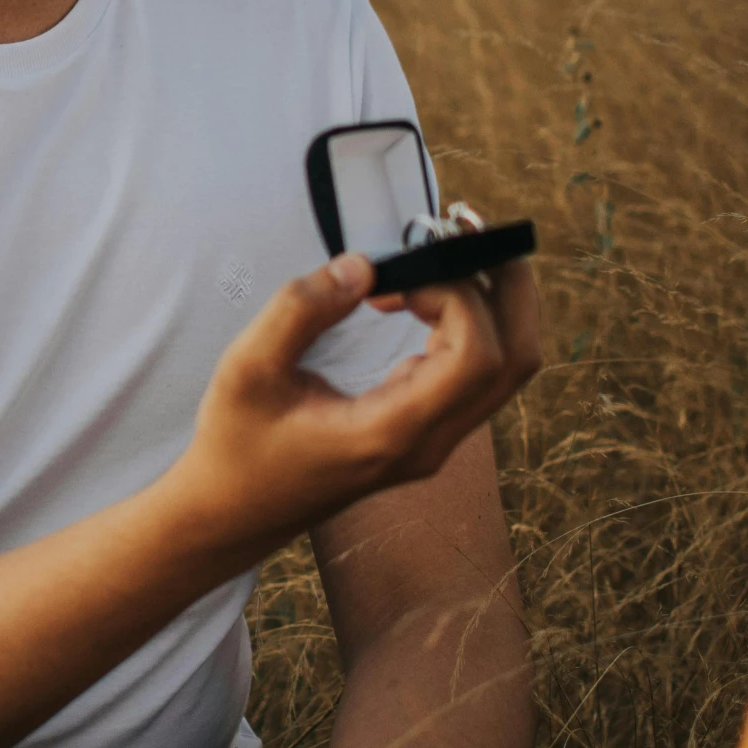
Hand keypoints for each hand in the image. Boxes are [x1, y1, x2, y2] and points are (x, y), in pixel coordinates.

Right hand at [168, 254, 540, 560]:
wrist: (229, 515)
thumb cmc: (235, 447)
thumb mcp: (247, 368)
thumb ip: (301, 309)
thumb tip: (362, 266)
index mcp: (394, 433)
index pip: (477, 357)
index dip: (457, 297)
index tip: (398, 277)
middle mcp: (429, 443)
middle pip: (517, 359)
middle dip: (506, 285)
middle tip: (463, 233)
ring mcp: (432, 443)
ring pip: (505, 368)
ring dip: (490, 301)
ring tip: (441, 255)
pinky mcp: (422, 433)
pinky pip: (475, 375)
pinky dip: (466, 323)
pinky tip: (415, 297)